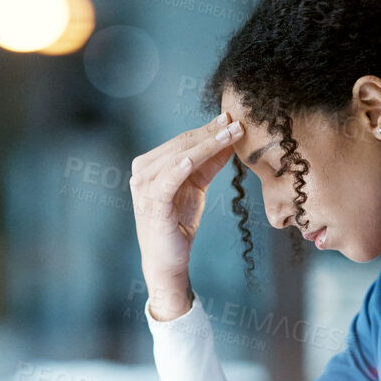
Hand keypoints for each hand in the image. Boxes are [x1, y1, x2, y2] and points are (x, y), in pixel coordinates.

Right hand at [129, 113, 243, 285]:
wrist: (168, 261)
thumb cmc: (179, 223)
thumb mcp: (196, 187)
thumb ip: (209, 163)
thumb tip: (231, 139)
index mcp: (150, 165)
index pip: (182, 141)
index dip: (208, 129)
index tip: (231, 119)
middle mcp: (143, 172)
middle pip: (182, 145)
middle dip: (212, 134)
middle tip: (238, 124)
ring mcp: (144, 188)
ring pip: (179, 157)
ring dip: (207, 145)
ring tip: (230, 135)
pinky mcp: (152, 204)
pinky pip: (167, 181)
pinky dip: (179, 167)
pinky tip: (193, 158)